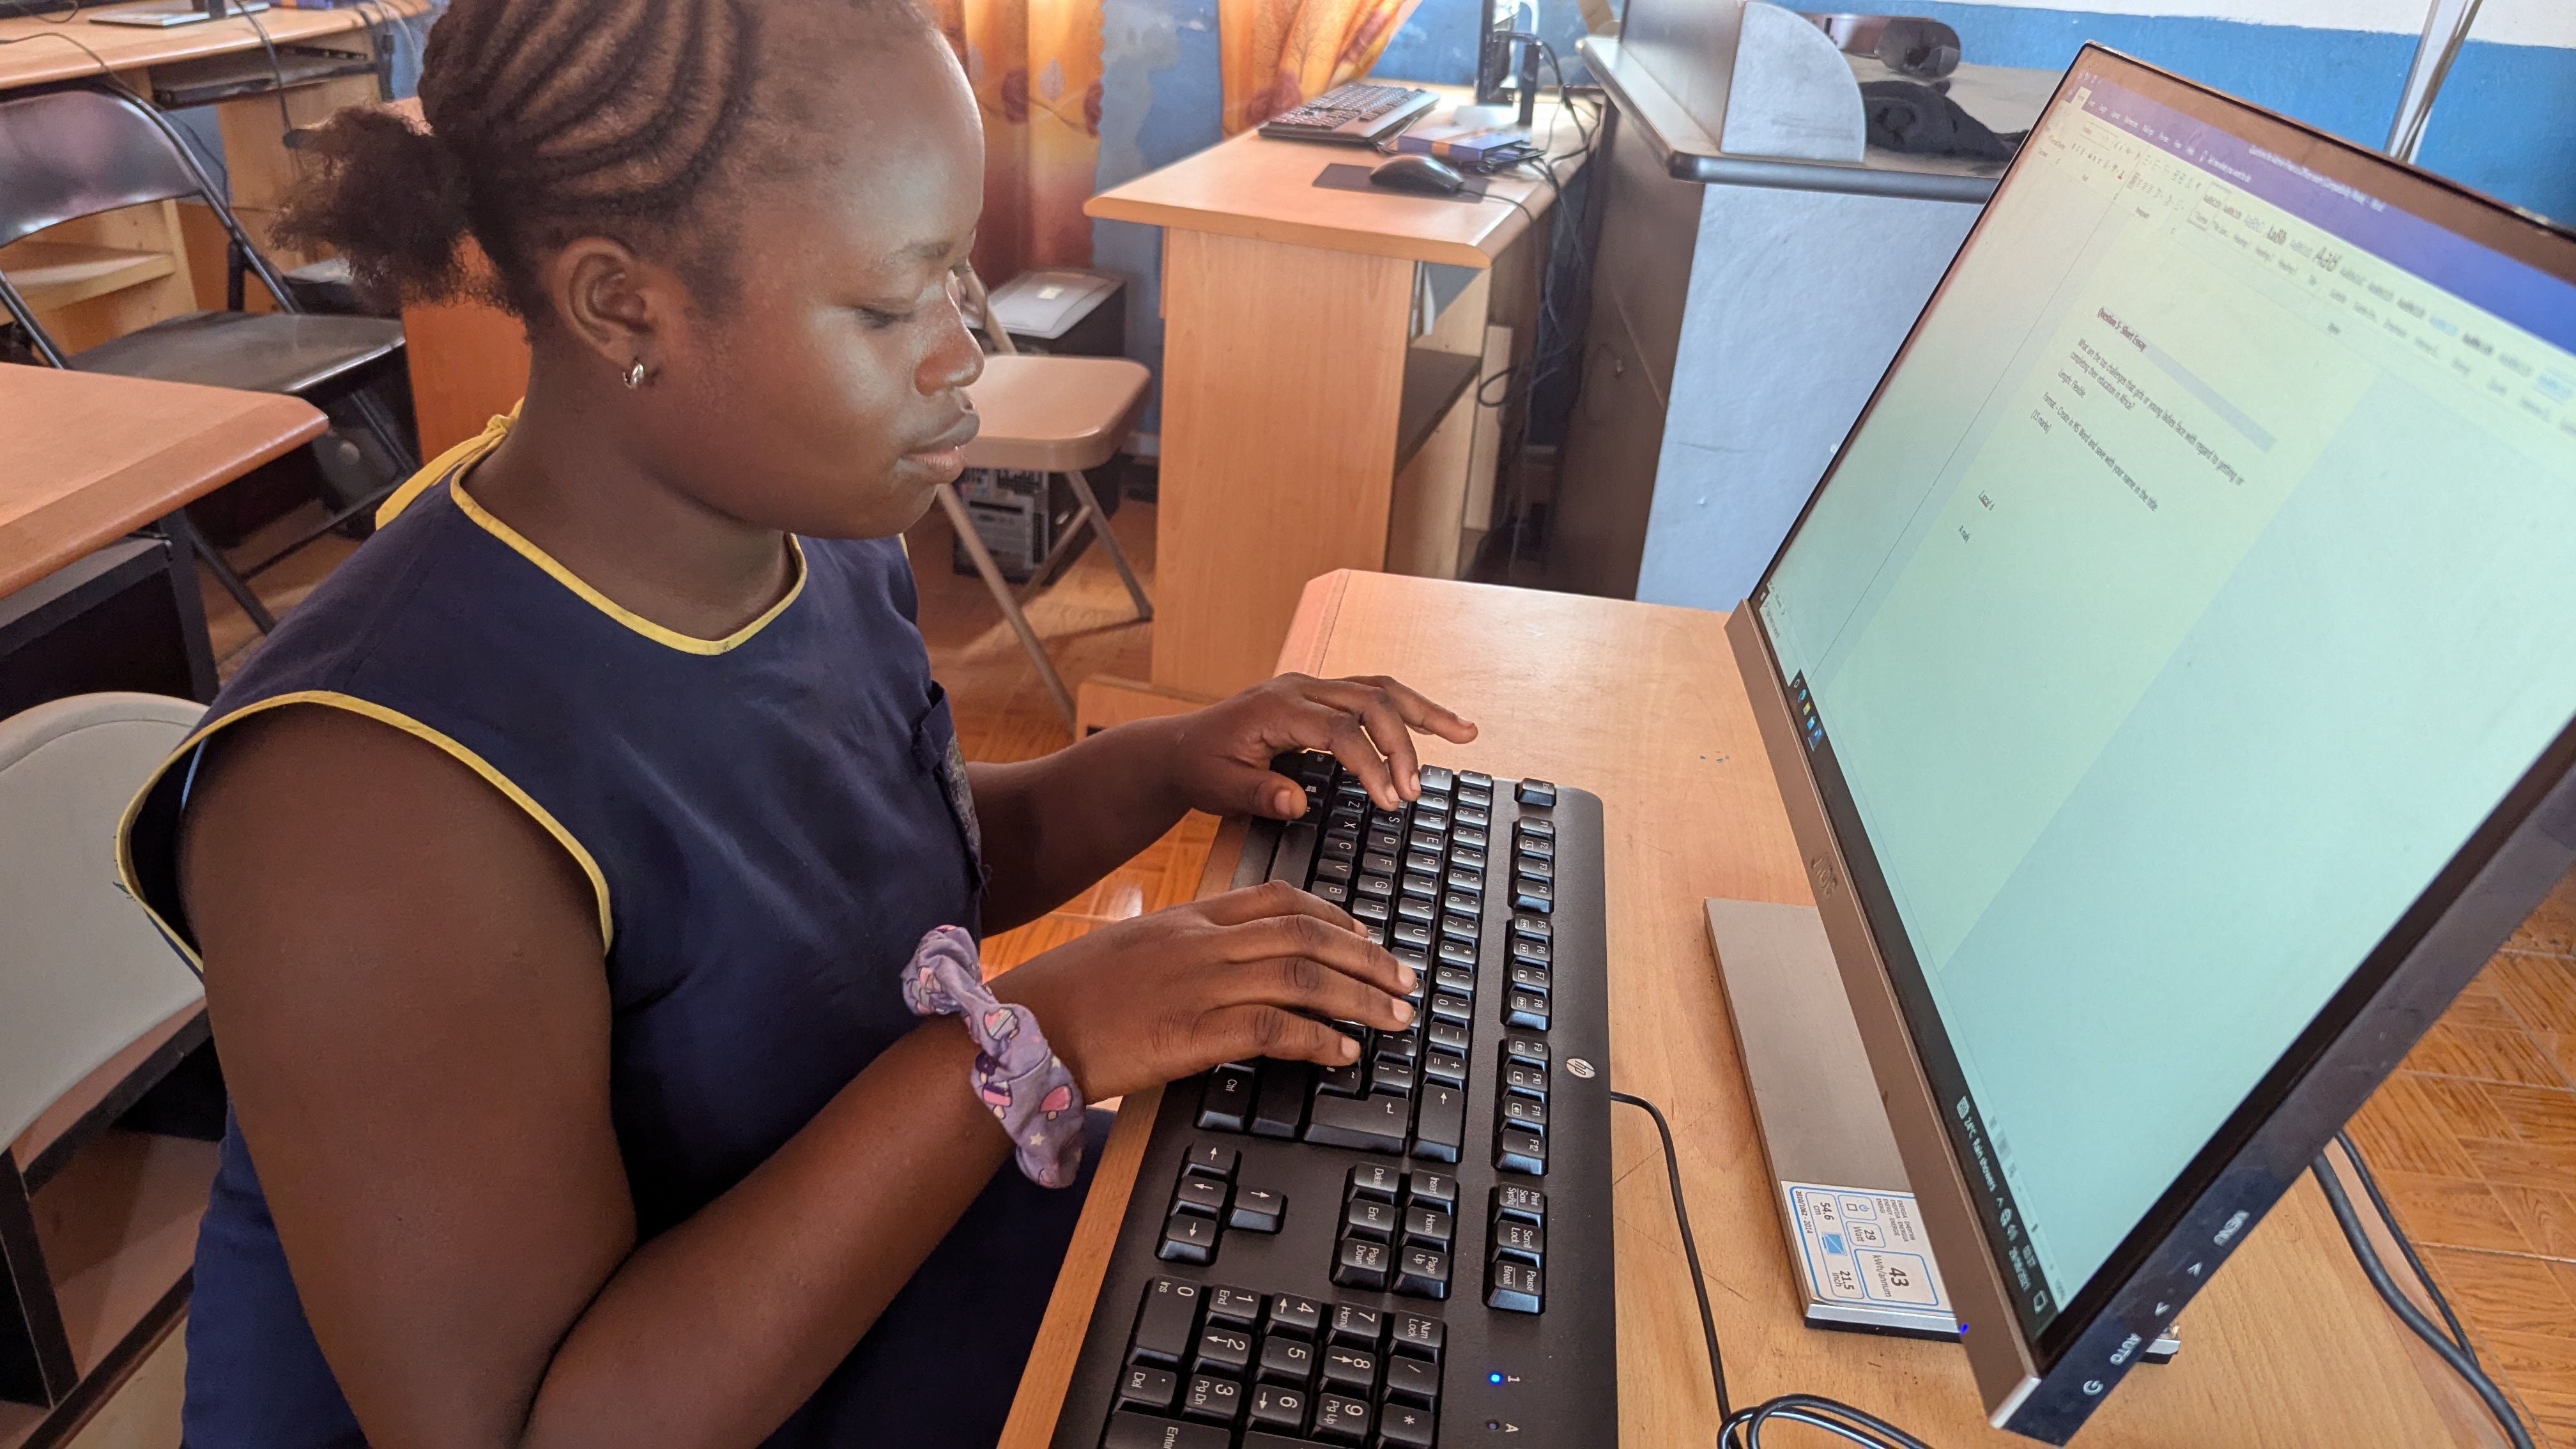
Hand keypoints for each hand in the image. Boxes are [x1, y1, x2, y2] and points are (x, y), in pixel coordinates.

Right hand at [987, 882, 1419, 1100]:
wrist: (1023, 1026)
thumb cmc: (1068, 996)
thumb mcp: (1131, 952)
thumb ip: (1183, 950)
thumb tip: (1228, 967)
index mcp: (1187, 918)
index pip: (1277, 898)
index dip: (1333, 914)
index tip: (1366, 935)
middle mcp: (1200, 943)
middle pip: (1305, 934)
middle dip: (1366, 957)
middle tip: (1404, 980)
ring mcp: (1197, 985)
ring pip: (1301, 975)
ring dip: (1358, 996)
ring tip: (1394, 1017)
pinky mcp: (1191, 1033)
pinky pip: (1272, 1028)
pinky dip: (1317, 1037)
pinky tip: (1343, 1051)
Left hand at [1165, 673, 1477, 817]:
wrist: (1181, 747)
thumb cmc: (1200, 767)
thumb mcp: (1218, 788)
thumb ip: (1257, 795)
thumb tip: (1296, 804)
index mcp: (1276, 708)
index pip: (1339, 729)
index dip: (1370, 763)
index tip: (1390, 801)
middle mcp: (1300, 688)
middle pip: (1370, 701)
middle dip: (1402, 744)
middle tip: (1415, 790)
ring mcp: (1313, 688)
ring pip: (1379, 688)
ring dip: (1423, 712)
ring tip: (1465, 733)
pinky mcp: (1322, 696)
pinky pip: (1373, 694)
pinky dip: (1408, 710)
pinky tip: (1438, 726)